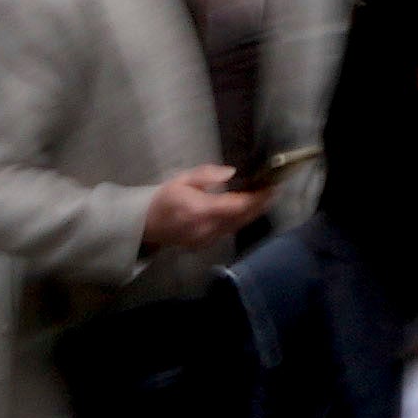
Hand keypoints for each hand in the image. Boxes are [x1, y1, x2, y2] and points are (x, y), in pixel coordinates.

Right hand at [137, 164, 260, 268]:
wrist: (143, 224)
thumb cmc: (163, 198)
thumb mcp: (182, 179)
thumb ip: (207, 175)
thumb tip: (231, 172)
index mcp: (201, 210)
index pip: (237, 206)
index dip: (257, 198)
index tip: (271, 186)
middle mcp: (207, 229)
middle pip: (242, 218)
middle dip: (260, 205)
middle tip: (273, 190)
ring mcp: (206, 239)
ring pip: (237, 226)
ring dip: (252, 213)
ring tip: (265, 198)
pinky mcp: (204, 244)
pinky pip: (228, 231)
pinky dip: (240, 220)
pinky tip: (246, 210)